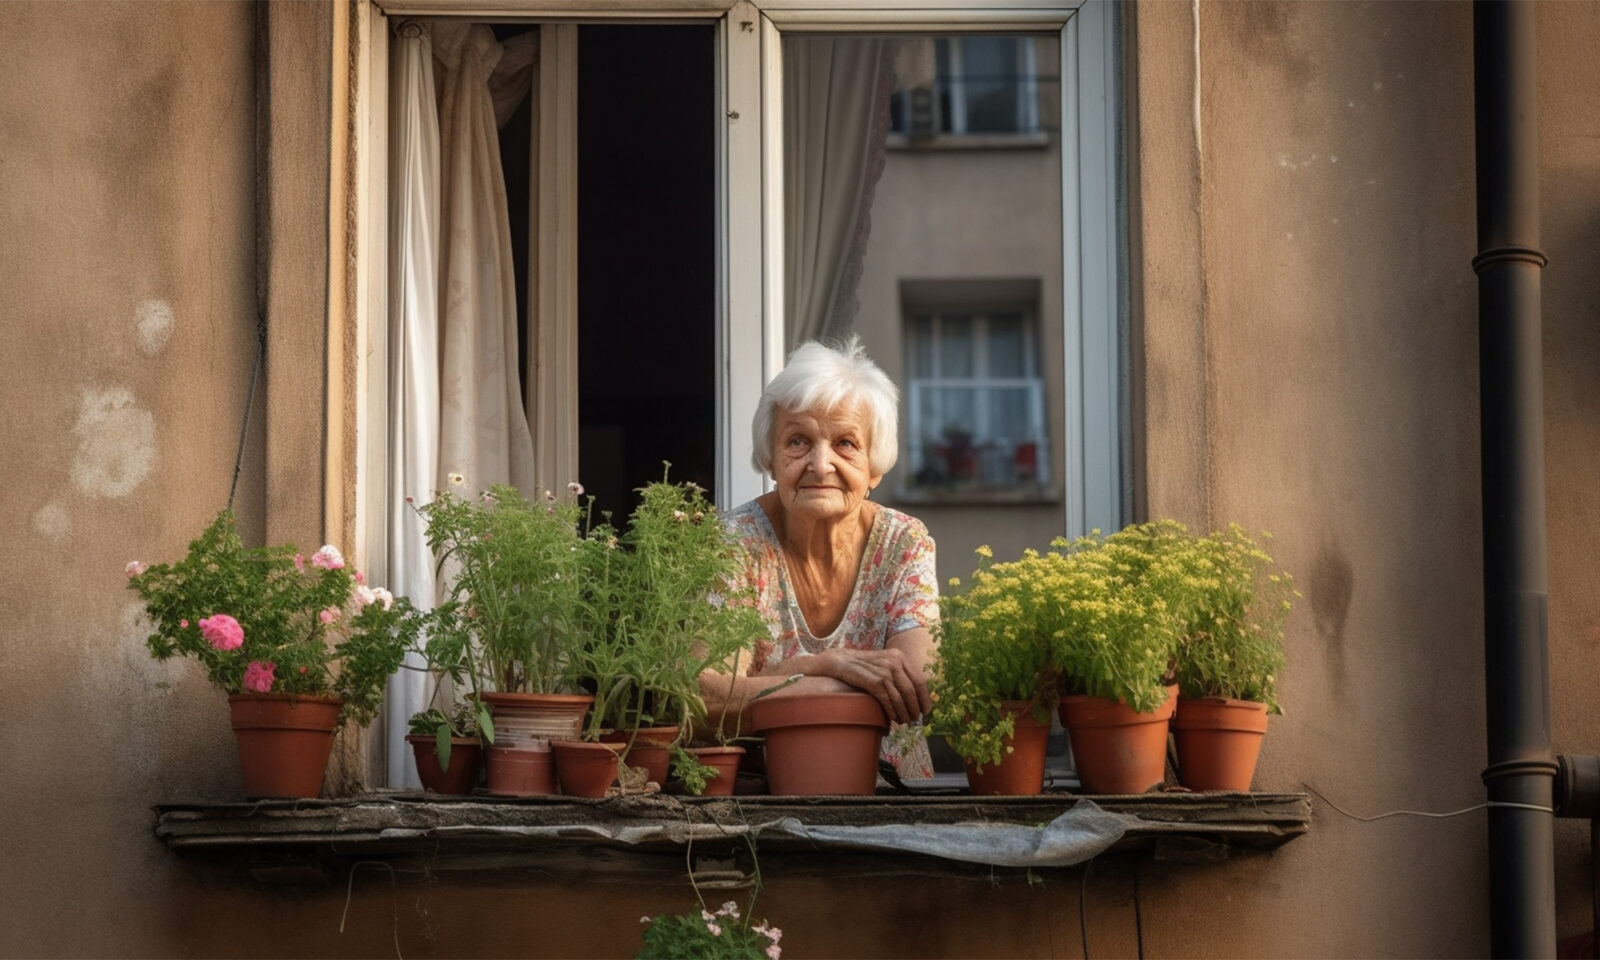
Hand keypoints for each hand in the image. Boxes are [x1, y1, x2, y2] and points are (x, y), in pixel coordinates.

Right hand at [816, 647, 931, 724]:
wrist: (840, 661)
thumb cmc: (864, 666)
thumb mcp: (884, 663)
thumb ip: (899, 674)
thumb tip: (915, 695)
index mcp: (899, 656)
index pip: (920, 679)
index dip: (925, 697)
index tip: (926, 710)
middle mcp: (894, 662)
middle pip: (912, 690)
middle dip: (915, 708)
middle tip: (915, 719)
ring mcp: (884, 671)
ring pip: (901, 698)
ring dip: (904, 713)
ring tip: (904, 721)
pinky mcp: (874, 682)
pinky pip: (889, 701)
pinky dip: (893, 712)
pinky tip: (893, 718)